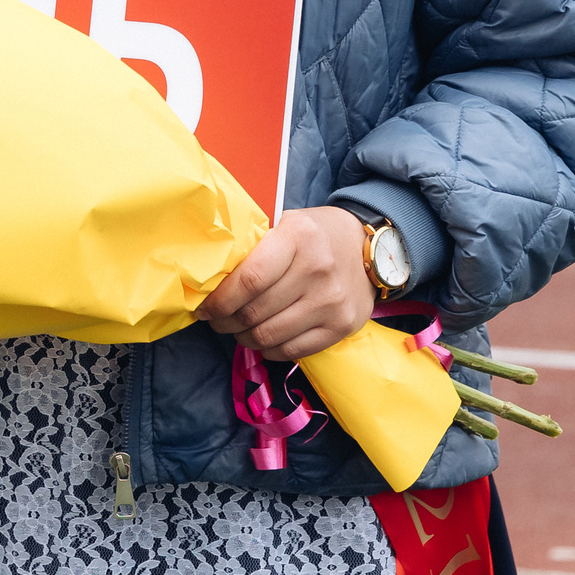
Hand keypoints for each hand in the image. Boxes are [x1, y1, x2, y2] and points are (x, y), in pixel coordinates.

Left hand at [199, 205, 375, 361]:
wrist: (369, 249)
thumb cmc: (316, 235)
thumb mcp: (286, 224)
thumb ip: (255, 247)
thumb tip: (213, 278)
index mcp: (297, 238)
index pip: (249, 279)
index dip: (220, 299)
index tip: (205, 308)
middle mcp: (317, 270)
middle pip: (255, 311)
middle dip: (226, 322)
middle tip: (217, 320)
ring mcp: (332, 302)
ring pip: (270, 335)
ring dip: (244, 338)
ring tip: (237, 330)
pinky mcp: (342, 326)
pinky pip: (294, 350)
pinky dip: (270, 350)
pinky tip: (262, 340)